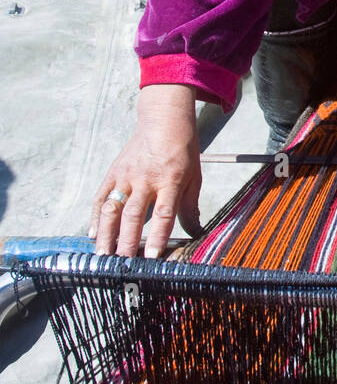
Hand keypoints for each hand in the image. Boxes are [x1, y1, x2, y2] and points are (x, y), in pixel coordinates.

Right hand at [89, 85, 202, 257]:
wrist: (164, 120)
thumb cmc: (183, 150)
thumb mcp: (195, 177)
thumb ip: (190, 207)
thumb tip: (195, 234)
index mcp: (170, 180)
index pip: (163, 214)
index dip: (156, 237)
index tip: (151, 257)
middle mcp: (146, 179)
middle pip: (133, 215)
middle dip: (127, 241)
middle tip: (122, 263)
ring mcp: (126, 175)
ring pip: (113, 208)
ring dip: (106, 233)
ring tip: (103, 254)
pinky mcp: (114, 172)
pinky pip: (102, 196)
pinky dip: (96, 216)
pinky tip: (93, 233)